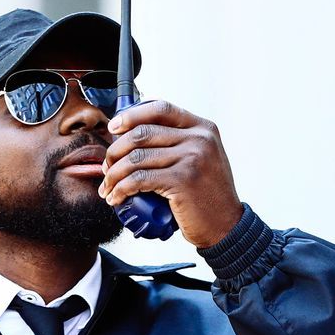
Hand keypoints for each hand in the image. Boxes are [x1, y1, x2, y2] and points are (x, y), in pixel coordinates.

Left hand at [98, 99, 245, 248]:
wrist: (227, 226)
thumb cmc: (209, 196)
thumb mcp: (204, 158)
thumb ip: (182, 142)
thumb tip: (139, 135)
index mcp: (203, 128)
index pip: (161, 108)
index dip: (131, 115)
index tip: (113, 127)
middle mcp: (199, 138)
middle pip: (142, 133)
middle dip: (115, 151)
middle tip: (107, 168)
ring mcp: (192, 158)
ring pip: (136, 158)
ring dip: (114, 175)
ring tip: (108, 188)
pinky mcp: (182, 180)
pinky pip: (139, 179)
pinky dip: (121, 189)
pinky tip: (116, 198)